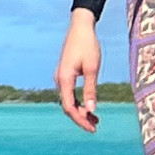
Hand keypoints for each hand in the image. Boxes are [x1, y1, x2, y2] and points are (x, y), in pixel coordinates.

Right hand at [56, 9, 101, 131]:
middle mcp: (59, 79)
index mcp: (64, 78)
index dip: (80, 120)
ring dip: (80, 110)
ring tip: (95, 119)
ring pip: (68, 100)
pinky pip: (69, 93)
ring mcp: (61, 76)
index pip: (69, 107)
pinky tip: (89, 106)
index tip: (92, 128)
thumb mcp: (92, 68)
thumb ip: (90, 89)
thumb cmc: (88, 45)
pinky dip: (79, 101)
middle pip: (67, 106)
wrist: (80, 26)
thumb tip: (91, 110)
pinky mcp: (65, 73)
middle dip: (80, 118)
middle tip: (95, 127)